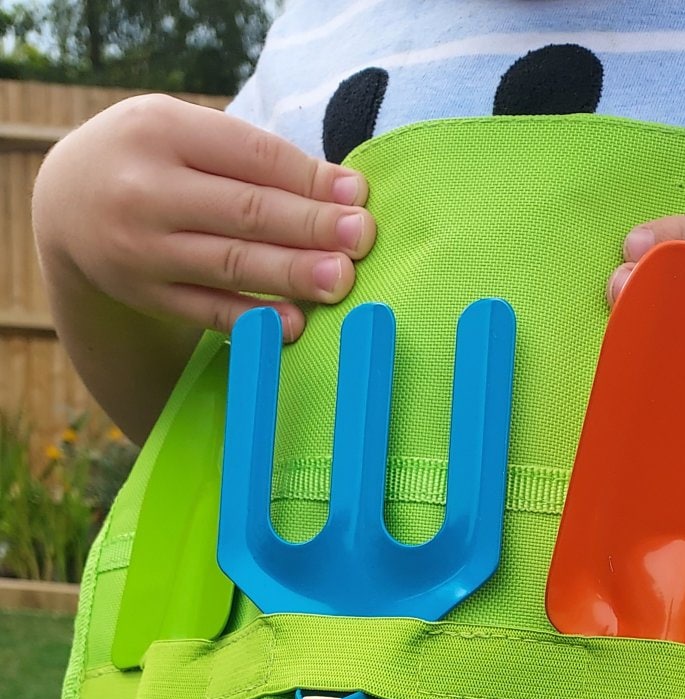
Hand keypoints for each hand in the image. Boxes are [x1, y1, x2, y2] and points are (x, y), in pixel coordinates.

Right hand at [33, 94, 375, 343]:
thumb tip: (343, 189)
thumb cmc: (153, 163)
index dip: (308, 178)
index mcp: (160, 131)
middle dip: (309, 226)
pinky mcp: (147, 296)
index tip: (357, 196)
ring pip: (230, 264)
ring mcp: (142, 248)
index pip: (250, 156)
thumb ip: (253, 157)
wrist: (66, 206)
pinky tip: (295, 324)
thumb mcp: (185, 135)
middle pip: (244, 211)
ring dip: (291, 274)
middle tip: (360, 238)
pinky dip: (254, 320)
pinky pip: (208, 312)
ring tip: (340, 279)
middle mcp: (145, 190)